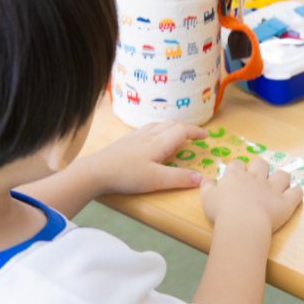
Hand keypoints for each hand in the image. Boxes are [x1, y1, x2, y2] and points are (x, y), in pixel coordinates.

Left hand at [87, 120, 208, 194]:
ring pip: (156, 125)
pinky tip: (151, 138)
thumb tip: (200, 177)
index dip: (195, 131)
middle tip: (196, 135)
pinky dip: (156, 130)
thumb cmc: (127, 175)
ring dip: (170, 127)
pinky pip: (145, 130)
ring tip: (177, 134)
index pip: (181, 130)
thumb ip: (180, 178)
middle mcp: (147, 136)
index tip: (206, 136)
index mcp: (158, 143)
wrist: (97, 171)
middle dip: (186, 127)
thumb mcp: (157, 180)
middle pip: (170, 124)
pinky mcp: (124, 141)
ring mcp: (134, 137)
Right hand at [201, 157, 302, 232]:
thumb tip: (206, 180)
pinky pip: (296, 193)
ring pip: (282, 175)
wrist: (242, 223)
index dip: (237, 167)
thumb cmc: (221, 210)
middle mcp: (255, 178)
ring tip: (277, 184)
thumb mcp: (207, 198)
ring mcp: (272, 189)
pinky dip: (296, 192)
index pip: (237, 163)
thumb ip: (206, 187)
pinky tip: (293, 193)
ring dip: (280, 177)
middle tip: (257, 177)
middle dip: (260, 167)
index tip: (236, 174)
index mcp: (235, 175)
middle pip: (261, 163)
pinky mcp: (285, 202)